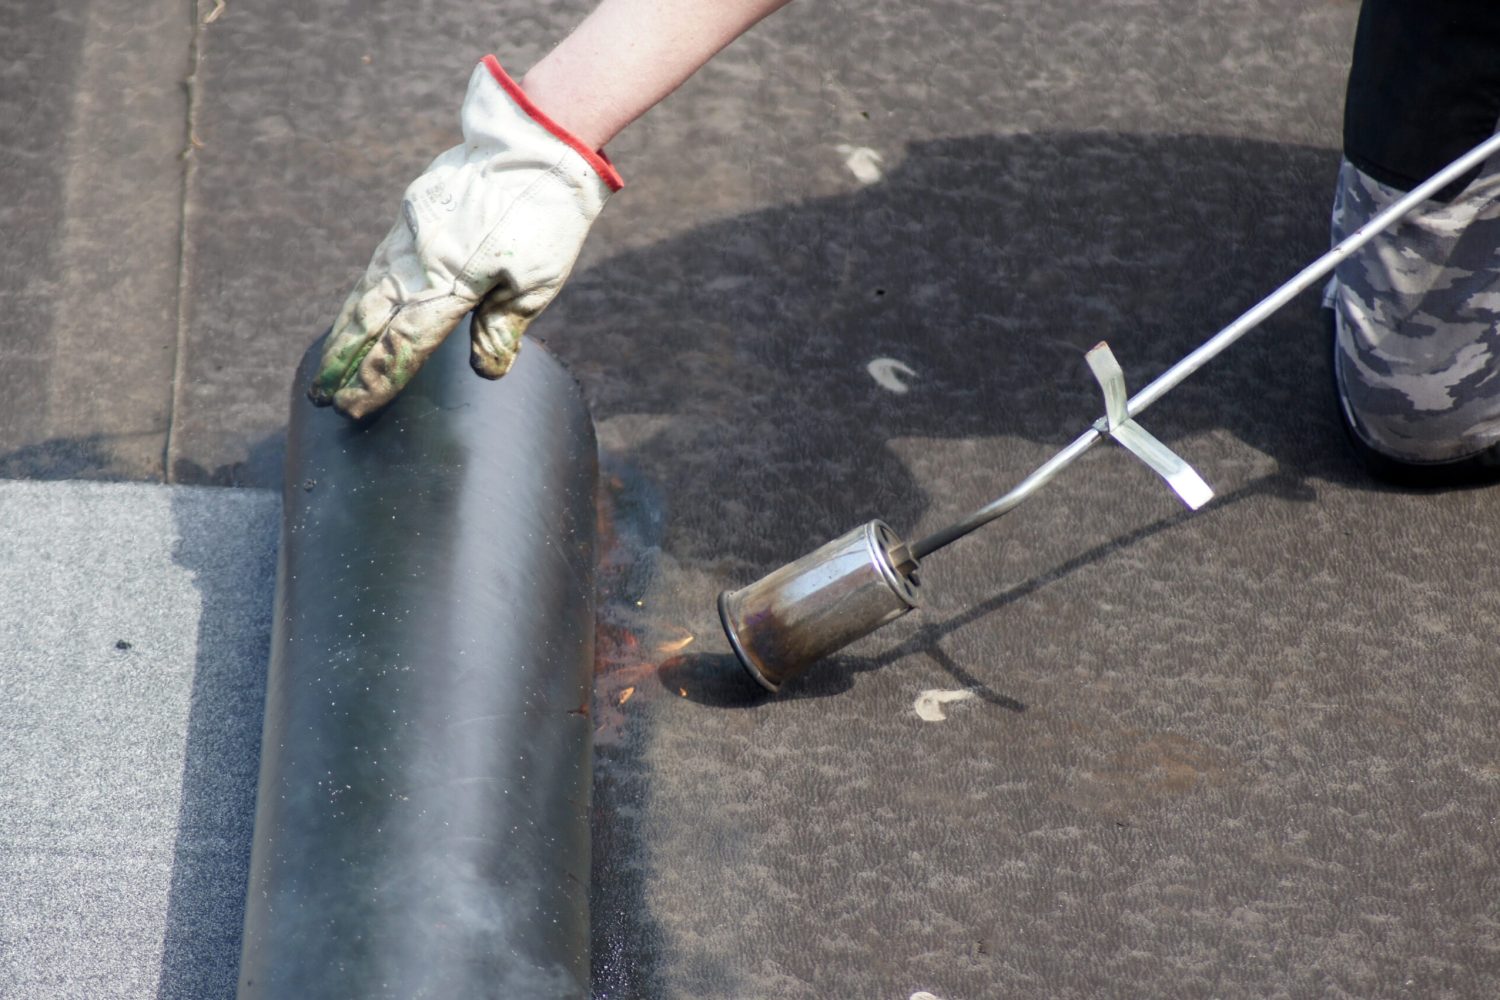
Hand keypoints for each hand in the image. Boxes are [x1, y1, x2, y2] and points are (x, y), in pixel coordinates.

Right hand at [309, 56, 622, 417]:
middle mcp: (419, 257)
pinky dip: (363, 292)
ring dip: (346, 329)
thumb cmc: (546, 219)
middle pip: (372, 319)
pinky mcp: (414, 209)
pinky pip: (381, 260)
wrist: (540, 143)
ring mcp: (411, 230)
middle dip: (345, 360)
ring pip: (369, 288)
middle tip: (324, 394)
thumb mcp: (536, 283)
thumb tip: (486, 371)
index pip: (404, 342)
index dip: (377, 378)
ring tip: (329, 362)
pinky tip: (357, 309)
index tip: (353, 406)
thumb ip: (502, 328)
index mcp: (451, 281)